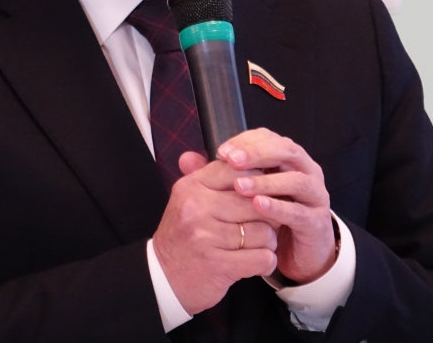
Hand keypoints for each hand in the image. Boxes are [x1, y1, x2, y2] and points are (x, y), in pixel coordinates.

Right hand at [152, 152, 277, 314]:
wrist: (163, 277)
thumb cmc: (183, 235)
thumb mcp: (188, 199)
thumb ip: (212, 176)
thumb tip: (242, 155)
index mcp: (191, 187)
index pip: (238, 172)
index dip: (259, 183)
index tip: (262, 195)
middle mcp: (197, 208)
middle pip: (257, 204)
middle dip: (268, 217)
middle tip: (264, 225)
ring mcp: (206, 237)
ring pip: (264, 232)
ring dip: (267, 242)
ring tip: (256, 246)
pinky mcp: (218, 265)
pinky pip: (263, 258)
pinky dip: (266, 262)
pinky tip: (256, 262)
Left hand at [218, 128, 335, 284]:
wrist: (295, 251)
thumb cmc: (266, 214)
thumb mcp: (240, 192)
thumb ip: (215, 175)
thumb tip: (185, 159)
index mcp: (285, 156)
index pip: (268, 137)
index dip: (245, 141)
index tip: (222, 150)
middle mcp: (304, 169)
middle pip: (285, 150)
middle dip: (257, 154)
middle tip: (231, 160)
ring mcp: (314, 194)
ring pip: (296, 179)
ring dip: (267, 181)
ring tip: (240, 186)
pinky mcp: (316, 221)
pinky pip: (299, 211)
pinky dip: (279, 207)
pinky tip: (258, 207)